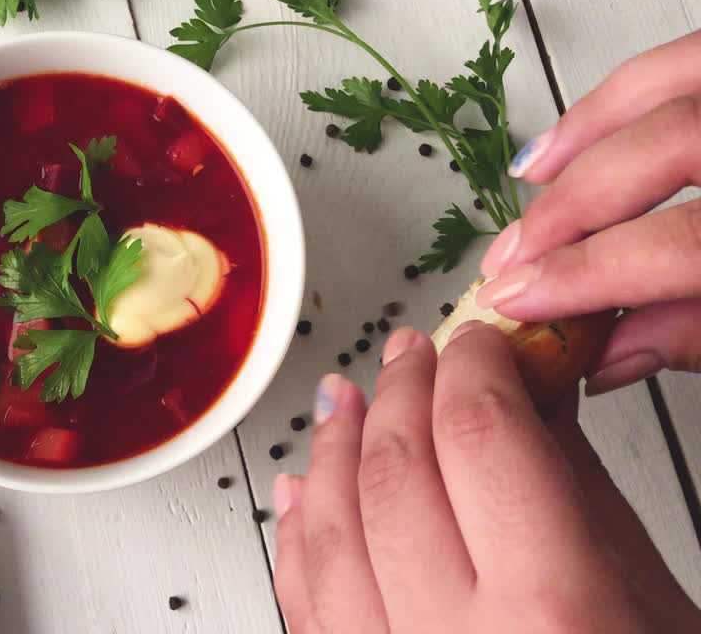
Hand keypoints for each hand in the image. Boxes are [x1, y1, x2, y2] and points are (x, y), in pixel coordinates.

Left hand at [272, 325, 700, 633]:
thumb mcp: (651, 602)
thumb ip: (577, 492)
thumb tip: (528, 395)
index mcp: (553, 613)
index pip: (480, 437)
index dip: (471, 368)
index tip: (476, 343)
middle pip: (395, 474)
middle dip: (400, 396)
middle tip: (412, 355)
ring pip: (329, 531)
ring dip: (333, 451)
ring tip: (344, 401)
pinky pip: (305, 605)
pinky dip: (299, 536)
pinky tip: (302, 492)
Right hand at [476, 29, 700, 393]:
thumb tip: (609, 350)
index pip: (680, 243)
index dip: (587, 275)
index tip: (518, 302)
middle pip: (662, 151)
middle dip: (569, 211)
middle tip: (510, 263)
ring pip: (663, 86)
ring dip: (582, 137)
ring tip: (526, 189)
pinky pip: (683, 57)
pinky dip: (616, 95)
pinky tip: (574, 135)